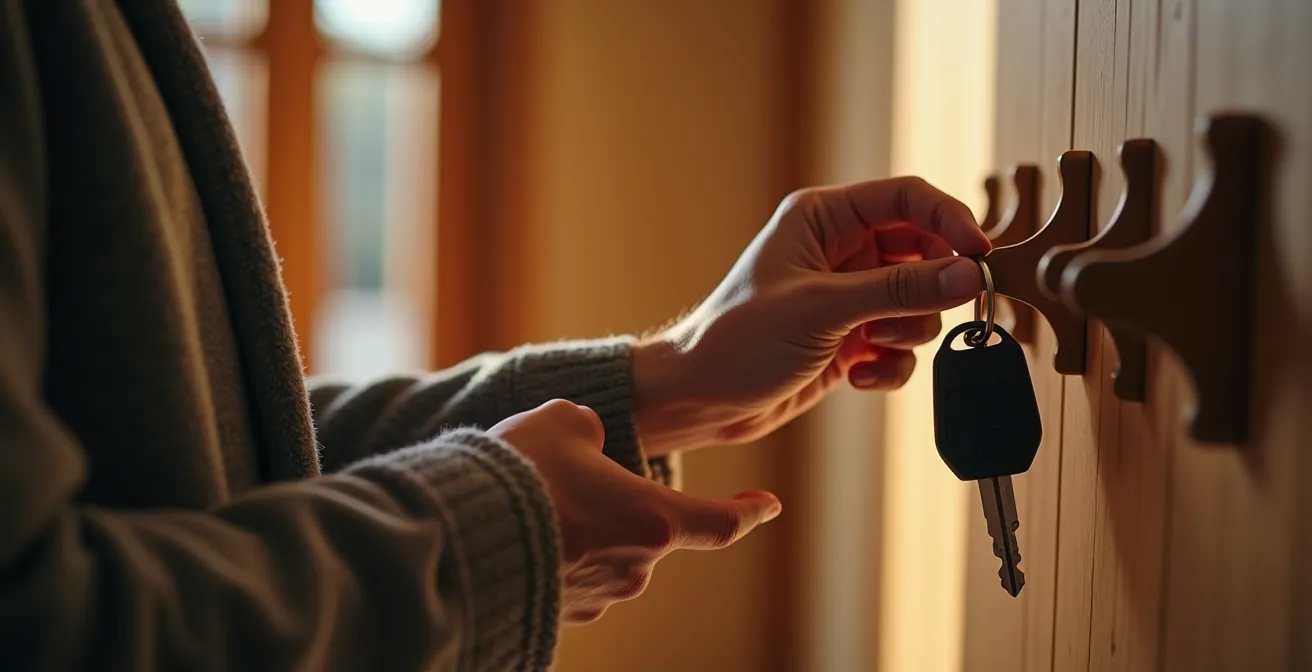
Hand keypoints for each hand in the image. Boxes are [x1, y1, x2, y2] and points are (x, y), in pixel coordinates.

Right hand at [488, 399, 781, 622]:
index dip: (748, 512)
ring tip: (533, 504)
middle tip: (569, 479)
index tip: (768, 504)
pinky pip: (567, 580)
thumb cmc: (521, 475)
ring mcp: (597, 597)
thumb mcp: (560, 423)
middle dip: (618, 506)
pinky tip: (517, 535)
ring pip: (604, 555)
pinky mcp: (558, 614)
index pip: (721, 522)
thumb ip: (589, 428)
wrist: (460, 537)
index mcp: (653, 518)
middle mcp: (634, 566)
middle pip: (646, 531)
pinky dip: (555, 560)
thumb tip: (588, 440)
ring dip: (582, 533)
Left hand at [634, 176, 991, 453]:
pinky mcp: (851, 337)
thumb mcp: (823, 309)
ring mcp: (847, 295)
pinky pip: (901, 342)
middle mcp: (839, 249)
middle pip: (924, 251)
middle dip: (930, 288)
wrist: (702, 400)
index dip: (951, 220)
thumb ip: (900, 289)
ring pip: (919, 301)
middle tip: (927, 312)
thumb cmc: (738, 340)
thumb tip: (968, 274)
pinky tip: (860, 377)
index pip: (908, 198)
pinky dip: (892, 363)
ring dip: (908, 330)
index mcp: (823, 217)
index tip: (980, 256)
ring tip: (870, 347)